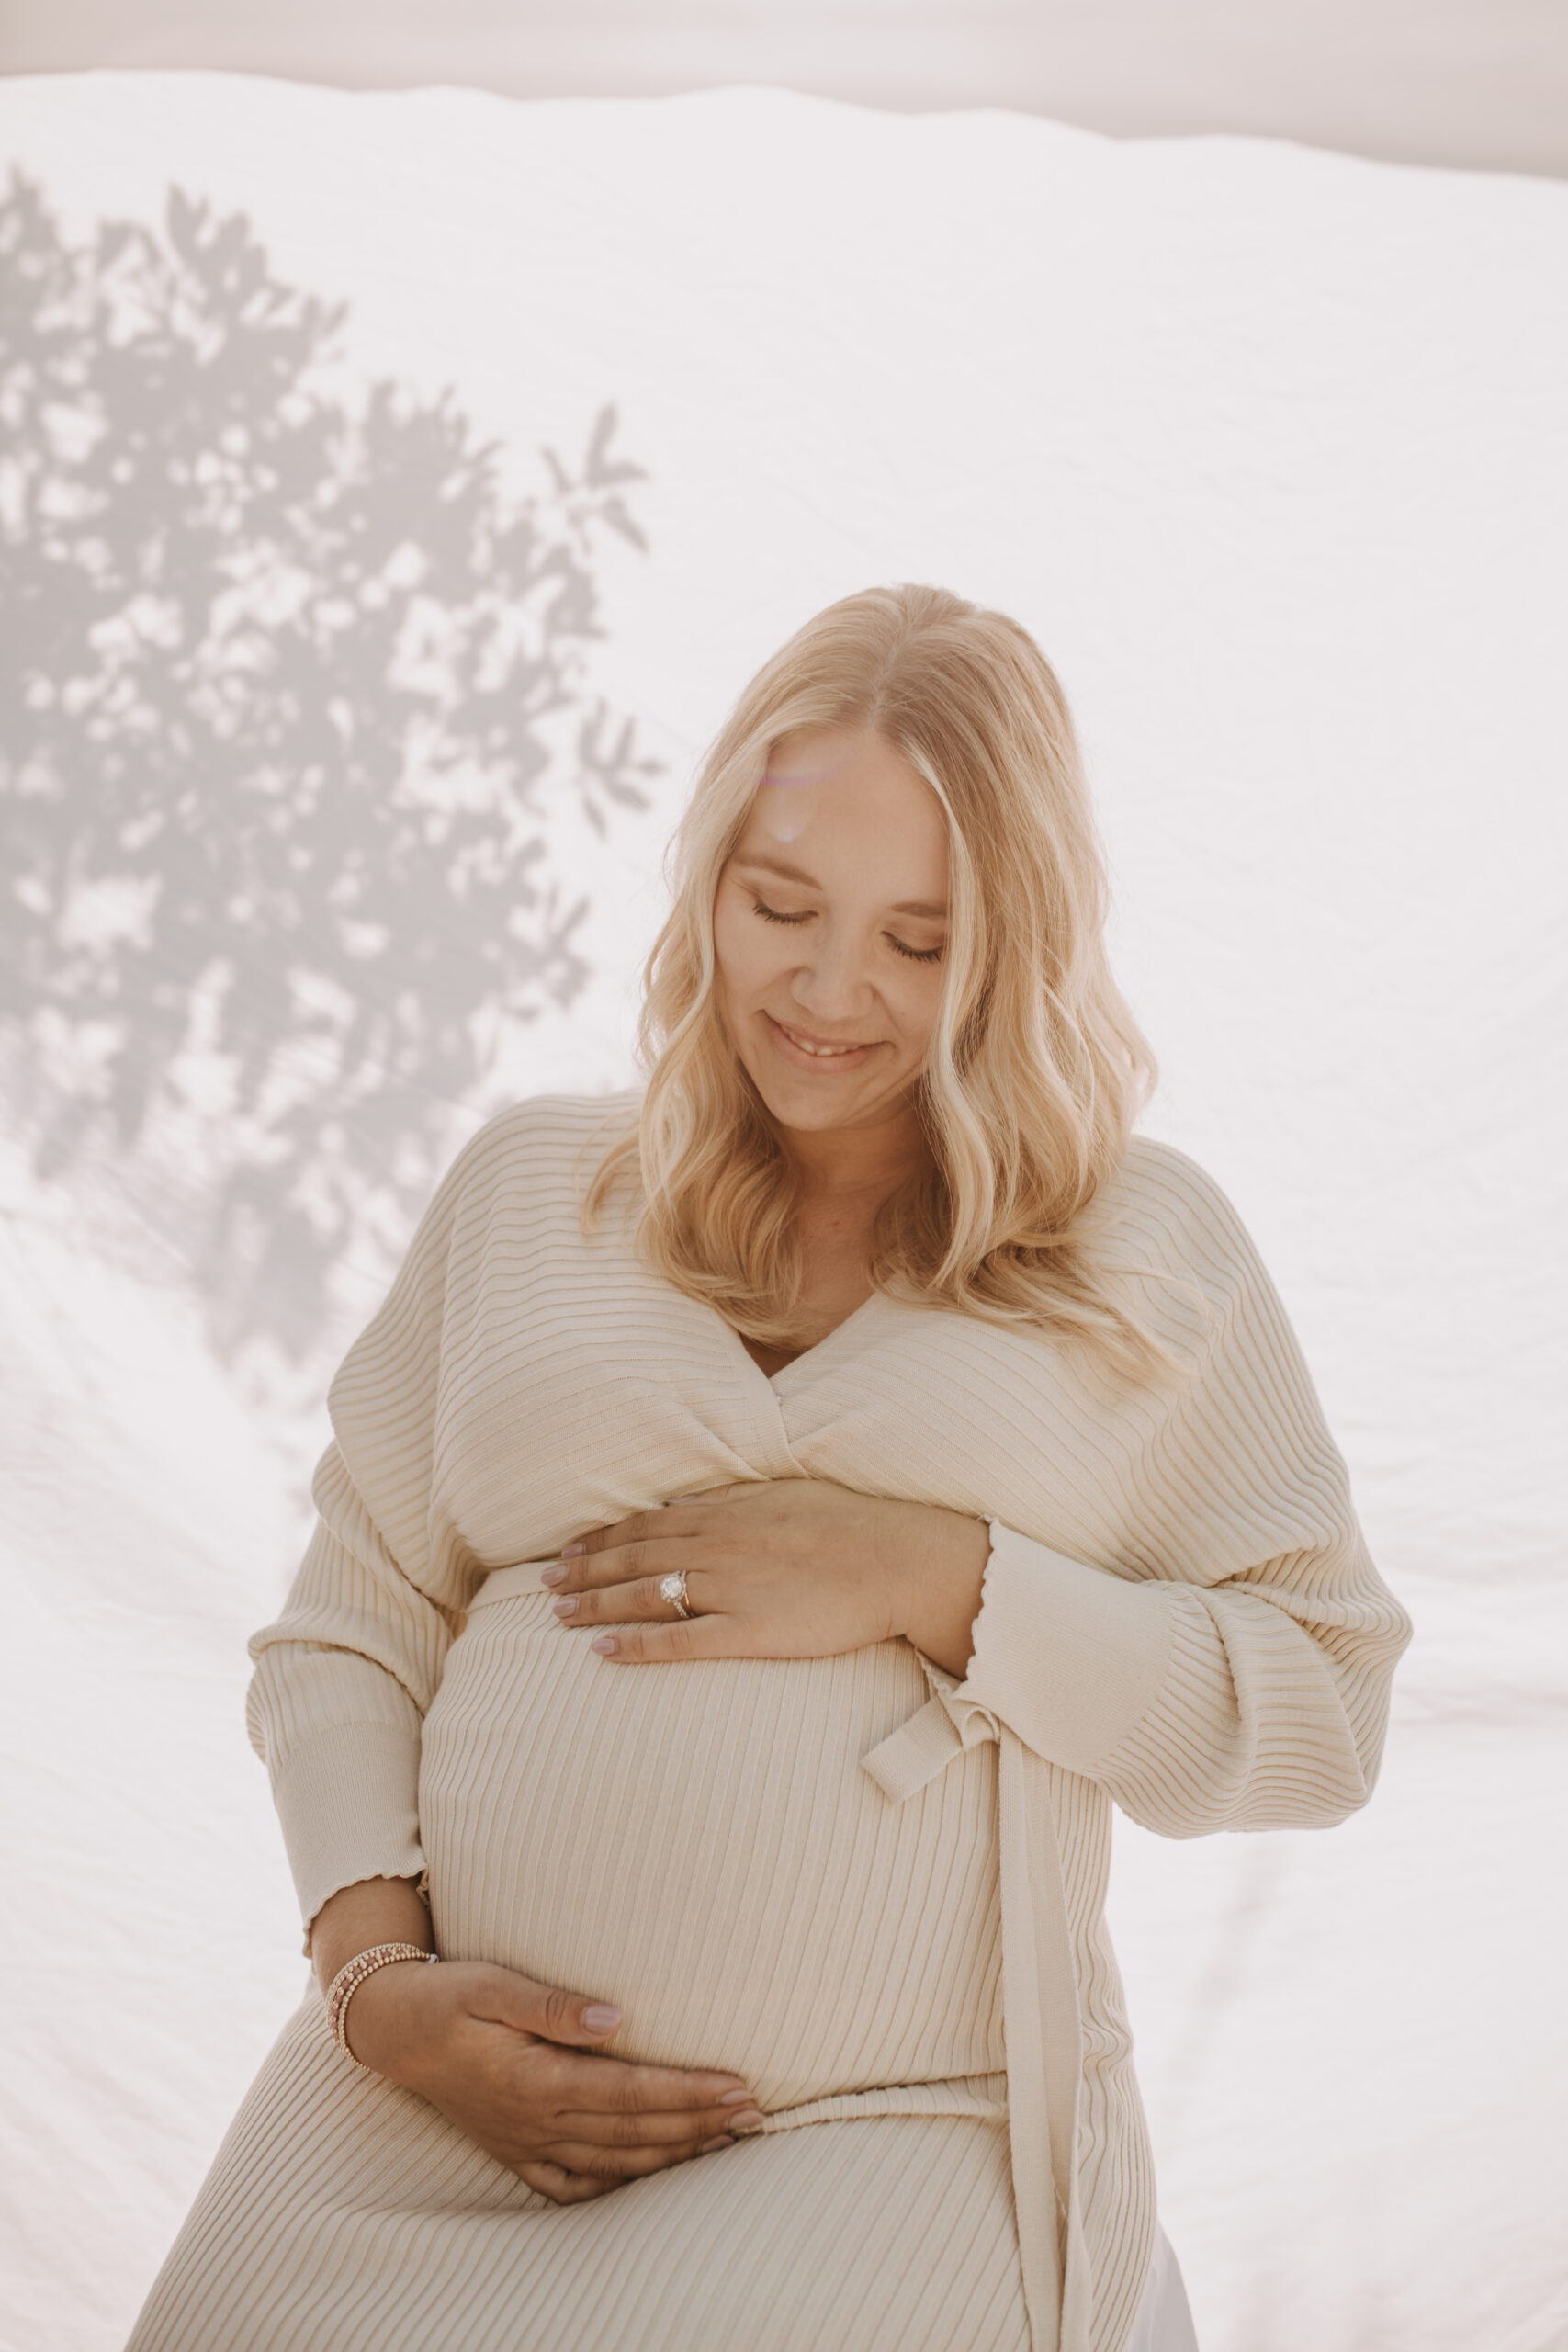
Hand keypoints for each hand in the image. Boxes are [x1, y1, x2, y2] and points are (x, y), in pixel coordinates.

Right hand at [347, 1957, 762, 2203]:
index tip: (739, 2085)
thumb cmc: (447, 1996)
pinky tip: (654, 2175)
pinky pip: (577, 2183)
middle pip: (634, 2131)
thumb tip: (616, 2017)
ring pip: (616, 2160)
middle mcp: (536, 2120)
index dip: (688, 2093)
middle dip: (700, 2124)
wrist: (391, 2030)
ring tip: (728, 2138)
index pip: (631, 2093)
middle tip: (757, 2113)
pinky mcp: (517, 2150)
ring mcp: (526, 2142)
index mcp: (535, 2079)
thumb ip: (552, 2005)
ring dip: (675, 2152)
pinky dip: (622, 2182)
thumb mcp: (492, 1984)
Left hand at [544, 1478, 988, 1677]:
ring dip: (596, 1606)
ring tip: (559, 1619)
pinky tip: (604, 1651)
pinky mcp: (748, 1630)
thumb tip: (680, 1500)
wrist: (895, 1557)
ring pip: (644, 1596)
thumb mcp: (781, 1491)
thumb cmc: (846, 1522)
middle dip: (583, 1574)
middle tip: (543, 1589)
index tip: (566, 1553)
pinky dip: (636, 1645)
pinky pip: (679, 1641)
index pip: (643, 1525)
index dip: (599, 1541)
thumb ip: (727, 1497)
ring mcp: (728, 1589)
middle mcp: (715, 1546)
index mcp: (723, 1512)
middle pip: (632, 1560)